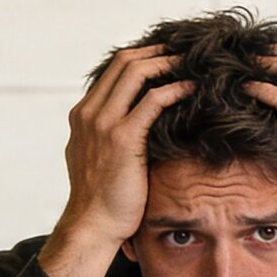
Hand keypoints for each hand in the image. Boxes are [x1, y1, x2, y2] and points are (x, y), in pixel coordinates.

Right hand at [38, 47, 192, 276]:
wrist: (93, 224)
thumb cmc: (103, 197)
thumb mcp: (98, 157)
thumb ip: (108, 134)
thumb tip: (135, 123)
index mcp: (83, 114)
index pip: (115, 69)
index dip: (145, 56)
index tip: (171, 55)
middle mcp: (90, 112)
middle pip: (126, 61)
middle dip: (159, 51)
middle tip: (187, 51)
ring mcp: (104, 123)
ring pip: (137, 72)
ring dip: (168, 63)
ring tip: (193, 64)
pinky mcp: (123, 138)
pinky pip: (152, 101)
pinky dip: (174, 89)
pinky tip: (193, 89)